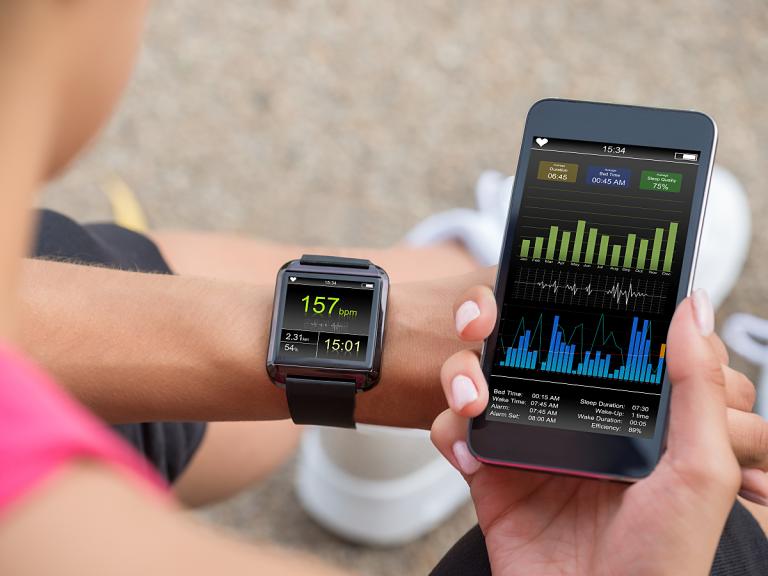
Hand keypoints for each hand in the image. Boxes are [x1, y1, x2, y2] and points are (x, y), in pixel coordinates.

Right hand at [431, 288, 744, 574]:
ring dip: (461, 374)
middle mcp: (570, 419)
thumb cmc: (662, 563)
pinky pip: (453, 432)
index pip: (585, 337)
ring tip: (474, 401)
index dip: (560, 305)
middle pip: (519, 348)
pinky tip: (467, 448)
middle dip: (491, 325)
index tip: (539, 279)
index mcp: (620, 410)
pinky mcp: (488, 473)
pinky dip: (449, 429)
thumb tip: (693, 306)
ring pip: (478, 379)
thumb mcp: (700, 469)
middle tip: (482, 322)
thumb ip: (697, 385)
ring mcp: (525, 444)